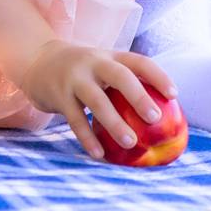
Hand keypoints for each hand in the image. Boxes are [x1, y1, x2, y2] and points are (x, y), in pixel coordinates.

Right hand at [18, 39, 178, 159]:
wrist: (36, 61)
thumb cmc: (82, 71)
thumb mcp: (102, 66)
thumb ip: (124, 82)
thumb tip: (163, 117)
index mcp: (109, 56)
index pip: (138, 61)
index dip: (158, 76)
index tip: (174, 94)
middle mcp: (93, 63)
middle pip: (119, 76)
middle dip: (138, 96)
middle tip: (155, 119)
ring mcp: (74, 79)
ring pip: (96, 100)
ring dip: (115, 123)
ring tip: (131, 143)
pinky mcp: (58, 96)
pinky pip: (75, 119)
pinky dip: (87, 137)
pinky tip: (99, 154)